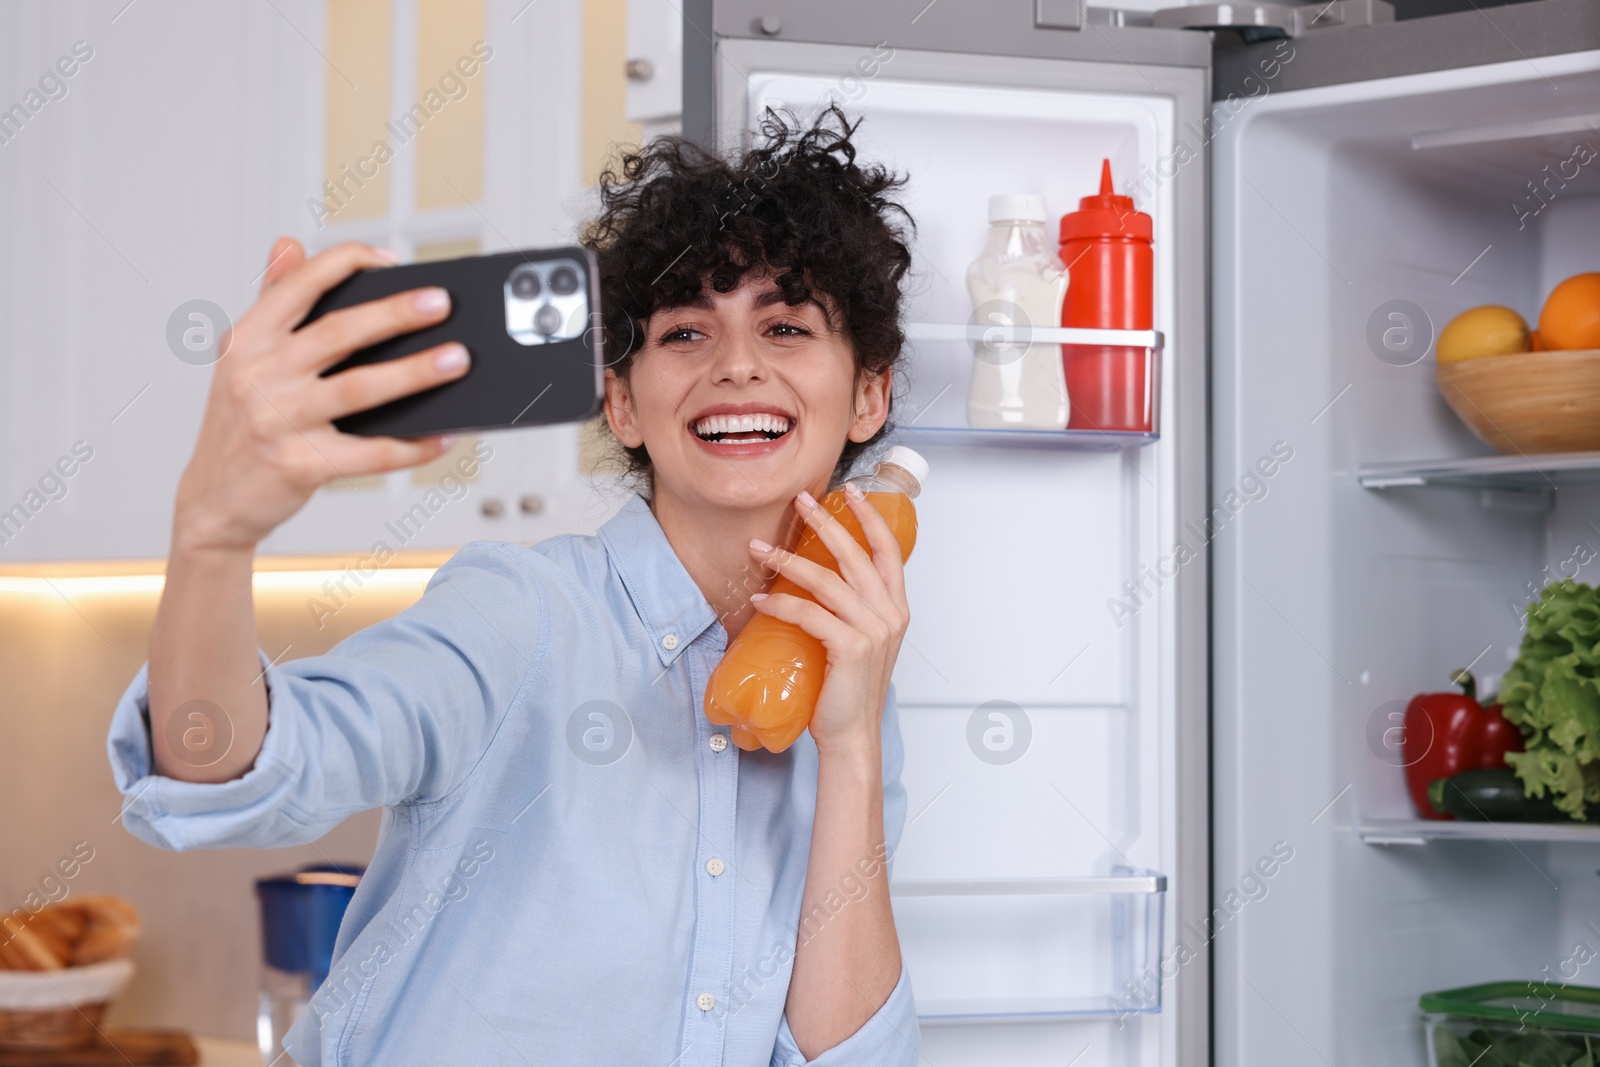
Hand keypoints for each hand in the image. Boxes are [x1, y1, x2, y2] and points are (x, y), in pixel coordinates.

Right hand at [173, 238, 468, 553]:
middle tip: (441, 303)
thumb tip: (290, 243)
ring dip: (415, 372)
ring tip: (457, 360)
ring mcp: (277, 421)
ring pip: (360, 388)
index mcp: (246, 340)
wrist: (213, 502)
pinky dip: (411, 446)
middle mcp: (257, 375)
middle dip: (395, 314)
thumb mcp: (242, 359)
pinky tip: (443, 435)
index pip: (299, 285)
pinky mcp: (299, 465)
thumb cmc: (240, 425)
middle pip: (338, 333)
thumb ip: (271, 302)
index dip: (346, 263)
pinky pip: (370, 453)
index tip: (391, 259)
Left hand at [747, 484, 908, 756]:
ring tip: (760, 549)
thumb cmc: (849, 692)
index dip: (871, 518)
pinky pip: (809, 613)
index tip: (852, 492)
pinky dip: (781, 603)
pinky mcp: (850, 647)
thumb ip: (850, 612)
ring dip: (789, 560)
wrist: (852, 735)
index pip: (889, 551)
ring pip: (827, 580)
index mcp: (895, 609)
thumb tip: (812, 584)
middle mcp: (889, 615)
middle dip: (826, 523)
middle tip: (801, 501)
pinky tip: (760, 599)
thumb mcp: (859, 642)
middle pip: (856, 555)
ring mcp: (873, 630)